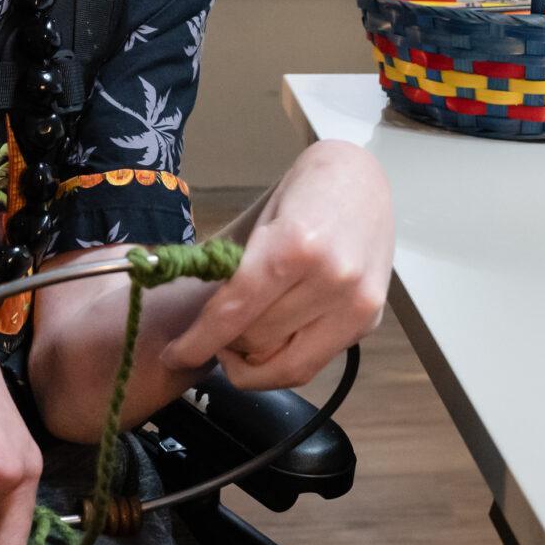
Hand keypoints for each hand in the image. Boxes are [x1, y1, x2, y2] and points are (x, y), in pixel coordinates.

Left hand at [158, 140, 393, 391]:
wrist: (366, 178)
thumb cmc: (305, 193)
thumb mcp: (260, 223)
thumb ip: (233, 273)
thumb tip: (193, 323)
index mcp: (295, 247)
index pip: (234, 312)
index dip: (198, 342)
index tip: (174, 355)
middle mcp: (332, 280)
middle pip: (257, 342)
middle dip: (225, 346)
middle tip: (212, 335)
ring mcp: (357, 305)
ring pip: (286, 365)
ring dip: (253, 360)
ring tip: (241, 340)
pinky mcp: (370, 322)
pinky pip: (313, 365)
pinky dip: (283, 362)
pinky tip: (272, 342)